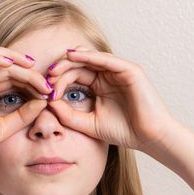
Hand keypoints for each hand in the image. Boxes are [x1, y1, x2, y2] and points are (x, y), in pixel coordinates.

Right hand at [0, 47, 50, 167]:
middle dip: (29, 73)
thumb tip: (44, 102)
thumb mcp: (5, 127)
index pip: (14, 79)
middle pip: (7, 67)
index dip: (32, 81)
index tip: (49, 92)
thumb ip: (23, 115)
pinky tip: (10, 63)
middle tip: (46, 84)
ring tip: (32, 66)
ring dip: (14, 59)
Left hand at [46, 49, 178, 153]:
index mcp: (99, 85)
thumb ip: (68, 114)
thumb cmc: (124, 132)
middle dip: (60, 69)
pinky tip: (74, 57)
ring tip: (55, 69)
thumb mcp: (88, 123)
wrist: (149, 138)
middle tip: (46, 78)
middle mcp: (107, 75)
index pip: (74, 75)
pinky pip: (105, 59)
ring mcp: (119, 70)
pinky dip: (89, 56)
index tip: (44, 92)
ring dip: (70, 61)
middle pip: (78, 64)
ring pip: (89, 58)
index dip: (58, 80)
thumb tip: (48, 103)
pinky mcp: (129, 70)